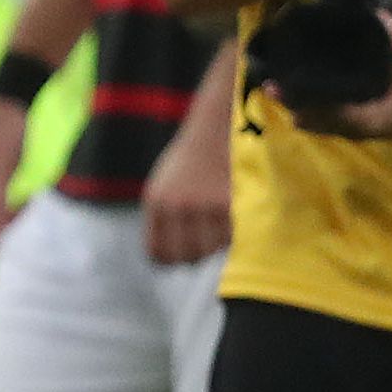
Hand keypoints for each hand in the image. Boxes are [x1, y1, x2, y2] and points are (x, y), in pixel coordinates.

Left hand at [141, 96, 232, 263]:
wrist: (216, 129)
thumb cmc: (190, 163)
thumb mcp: (164, 187)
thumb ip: (163, 220)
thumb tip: (166, 262)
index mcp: (157, 202)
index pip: (159, 253)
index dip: (170, 261)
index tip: (180, 259)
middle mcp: (177, 206)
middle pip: (187, 256)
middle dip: (196, 256)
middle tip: (205, 243)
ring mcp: (204, 205)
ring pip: (212, 248)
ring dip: (218, 243)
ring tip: (219, 222)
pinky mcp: (230, 203)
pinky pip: (232, 236)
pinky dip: (234, 233)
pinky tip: (232, 216)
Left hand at [284, 14, 391, 139]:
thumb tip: (381, 16)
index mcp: (370, 118)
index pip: (329, 113)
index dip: (306, 102)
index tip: (284, 88)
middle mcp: (355, 128)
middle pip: (314, 120)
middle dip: (293, 104)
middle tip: (270, 84)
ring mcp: (352, 130)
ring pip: (315, 123)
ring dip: (296, 107)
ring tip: (273, 85)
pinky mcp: (352, 125)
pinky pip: (322, 120)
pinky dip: (307, 109)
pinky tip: (294, 90)